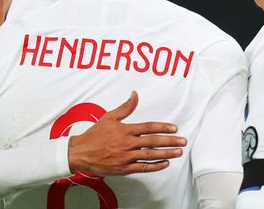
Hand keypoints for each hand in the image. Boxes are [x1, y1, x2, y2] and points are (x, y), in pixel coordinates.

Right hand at [68, 91, 185, 174]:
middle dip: (170, 141)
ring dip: (166, 154)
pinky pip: (143, 168)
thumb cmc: (95, 135)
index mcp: (125, 130)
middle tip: (183, 141)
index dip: (163, 127)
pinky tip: (164, 163)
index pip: (148, 127)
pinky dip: (155, 166)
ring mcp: (126, 157)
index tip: (174, 128)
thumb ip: (125, 107)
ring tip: (178, 152)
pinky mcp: (124, 168)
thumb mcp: (109, 117)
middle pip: (153, 142)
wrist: (81, 153)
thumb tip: (135, 94)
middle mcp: (127, 143)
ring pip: (150, 155)